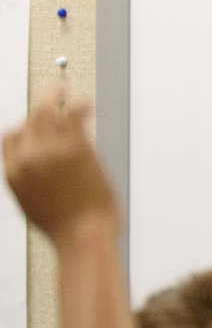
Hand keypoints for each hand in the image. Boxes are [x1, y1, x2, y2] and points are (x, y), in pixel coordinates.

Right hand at [3, 91, 118, 241]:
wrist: (83, 236)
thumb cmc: (67, 228)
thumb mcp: (34, 206)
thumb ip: (32, 184)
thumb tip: (41, 172)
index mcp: (13, 175)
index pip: (10, 137)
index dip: (24, 128)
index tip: (38, 124)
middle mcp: (27, 159)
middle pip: (28, 120)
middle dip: (40, 106)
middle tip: (53, 93)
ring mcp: (49, 151)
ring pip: (47, 111)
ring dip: (56, 96)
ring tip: (66, 90)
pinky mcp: (74, 147)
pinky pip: (73, 114)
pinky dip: (78, 103)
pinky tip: (85, 102)